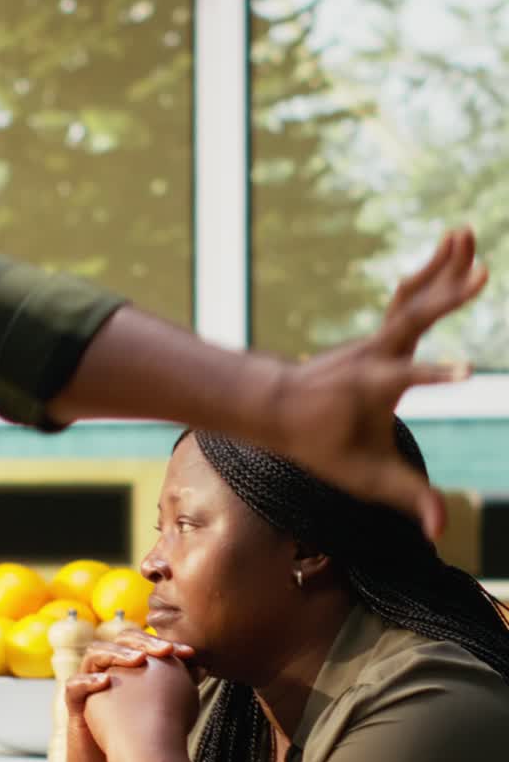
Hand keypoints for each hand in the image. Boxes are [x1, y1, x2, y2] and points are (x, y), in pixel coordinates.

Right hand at [64, 635, 196, 761]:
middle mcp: (107, 669)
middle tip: (166, 650)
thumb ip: (177, 688)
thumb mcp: (161, 710)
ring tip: (138, 660)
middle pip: (118, 640)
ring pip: (94, 654)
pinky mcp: (73, 705)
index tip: (189, 653)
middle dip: (143, 642)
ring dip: (116, 654)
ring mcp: (88, 685)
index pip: (142, 643)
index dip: (163, 643)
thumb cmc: (140, 739)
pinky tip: (106, 682)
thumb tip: (202, 667)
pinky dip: (88, 681)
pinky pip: (73, 685)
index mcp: (127, 667)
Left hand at [269, 227, 486, 539]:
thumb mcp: (364, 478)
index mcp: (372, 388)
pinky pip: (410, 297)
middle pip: (413, 318)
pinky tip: (454, 248)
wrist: (279, 408)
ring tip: (465, 230)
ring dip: (440, 266)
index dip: (434, 377)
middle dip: (447, 295)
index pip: (407, 380)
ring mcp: (377, 339)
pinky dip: (432, 273)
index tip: (467, 374)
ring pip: (411, 296)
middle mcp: (375, 355)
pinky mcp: (380, 334)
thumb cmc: (322, 446)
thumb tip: (439, 531)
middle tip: (483, 268)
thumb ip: (407, 498)